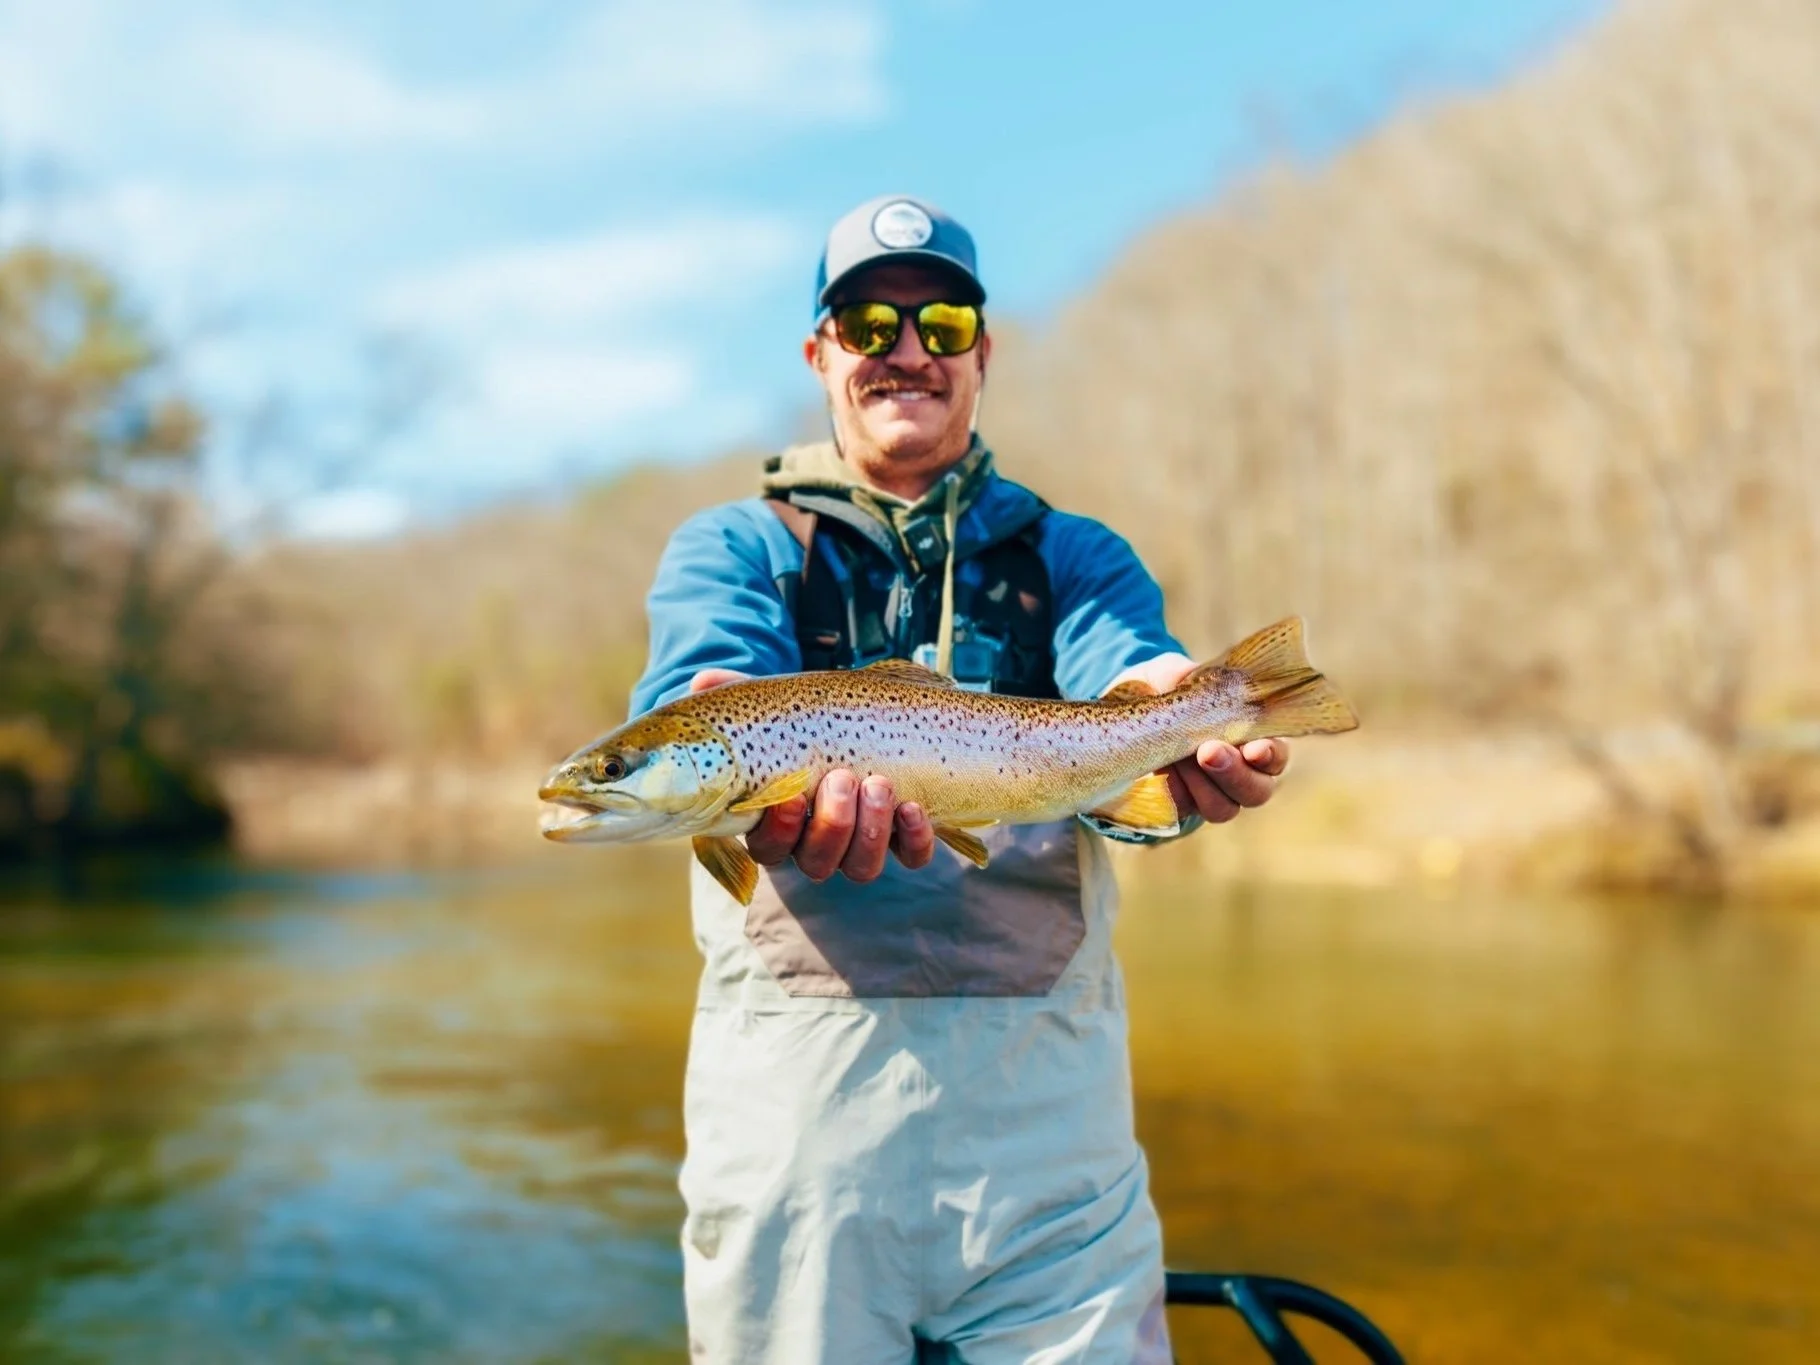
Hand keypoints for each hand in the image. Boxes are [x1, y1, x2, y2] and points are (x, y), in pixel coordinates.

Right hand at [687, 670, 936, 881]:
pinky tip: (913, 807)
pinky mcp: (904, 839)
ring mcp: (862, 845)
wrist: (870, 721)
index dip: (777, 830)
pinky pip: (911, 858)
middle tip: (841, 778)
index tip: (789, 795)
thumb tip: (703, 682)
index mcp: (779, 822)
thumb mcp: (773, 706)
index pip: (768, 849)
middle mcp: (818, 843)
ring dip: (870, 829)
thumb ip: (737, 697)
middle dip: (832, 824)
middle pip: (818, 863)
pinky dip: (914, 840)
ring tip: (878, 783)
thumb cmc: (808, 722)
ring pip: (861, 867)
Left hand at [1104, 655, 1291, 824]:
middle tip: (1208, 752)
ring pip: (1223, 808)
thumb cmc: (1158, 689)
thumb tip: (1195, 680)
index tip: (1254, 748)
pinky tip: (1159, 771)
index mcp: (1249, 737)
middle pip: (1257, 791)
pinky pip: (1183, 811)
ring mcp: (1208, 794)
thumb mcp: (1169, 674)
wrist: (1116, 713)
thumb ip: (1187, 675)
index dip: (1270, 756)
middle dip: (1235, 774)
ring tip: (1177, 757)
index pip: (1275, 755)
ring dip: (1202, 785)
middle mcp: (1236, 772)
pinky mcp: (1176, 807)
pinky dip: (1172, 792)